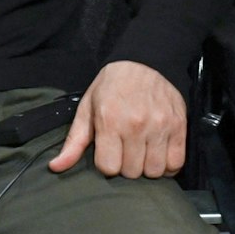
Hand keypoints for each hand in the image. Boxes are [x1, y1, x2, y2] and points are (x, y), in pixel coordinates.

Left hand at [48, 61, 186, 177]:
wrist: (145, 61)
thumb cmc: (111, 87)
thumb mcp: (87, 108)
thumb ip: (73, 141)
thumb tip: (55, 167)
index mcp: (110, 121)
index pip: (109, 168)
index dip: (106, 164)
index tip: (109, 152)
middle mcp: (137, 125)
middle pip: (132, 172)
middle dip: (126, 167)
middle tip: (126, 152)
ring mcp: (161, 126)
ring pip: (154, 171)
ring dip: (147, 167)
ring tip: (142, 154)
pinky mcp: (179, 126)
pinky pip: (176, 163)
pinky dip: (168, 165)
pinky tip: (159, 155)